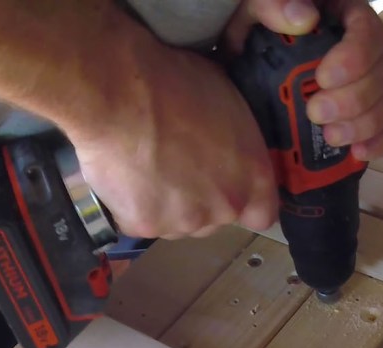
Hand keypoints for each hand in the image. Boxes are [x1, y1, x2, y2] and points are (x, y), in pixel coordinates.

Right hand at [67, 42, 278, 239]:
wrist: (120, 97)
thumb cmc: (174, 84)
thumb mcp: (226, 99)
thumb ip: (234, 138)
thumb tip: (226, 136)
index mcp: (253, 176)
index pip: (263, 214)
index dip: (244, 202)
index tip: (228, 186)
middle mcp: (224, 207)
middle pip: (216, 219)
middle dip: (201, 200)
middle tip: (178, 167)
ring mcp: (184, 222)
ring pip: (178, 223)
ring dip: (167, 205)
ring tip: (146, 167)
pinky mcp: (145, 227)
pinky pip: (142, 221)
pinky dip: (133, 204)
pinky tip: (125, 174)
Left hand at [224, 0, 382, 160]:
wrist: (240, 68)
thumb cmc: (250, 32)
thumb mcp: (251, 12)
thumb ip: (270, 5)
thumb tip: (303, 17)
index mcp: (342, 17)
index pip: (367, 31)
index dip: (355, 56)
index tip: (324, 77)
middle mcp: (362, 50)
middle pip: (380, 72)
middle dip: (354, 98)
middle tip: (316, 112)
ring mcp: (365, 84)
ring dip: (363, 124)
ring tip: (331, 137)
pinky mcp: (360, 115)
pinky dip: (376, 142)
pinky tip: (358, 153)